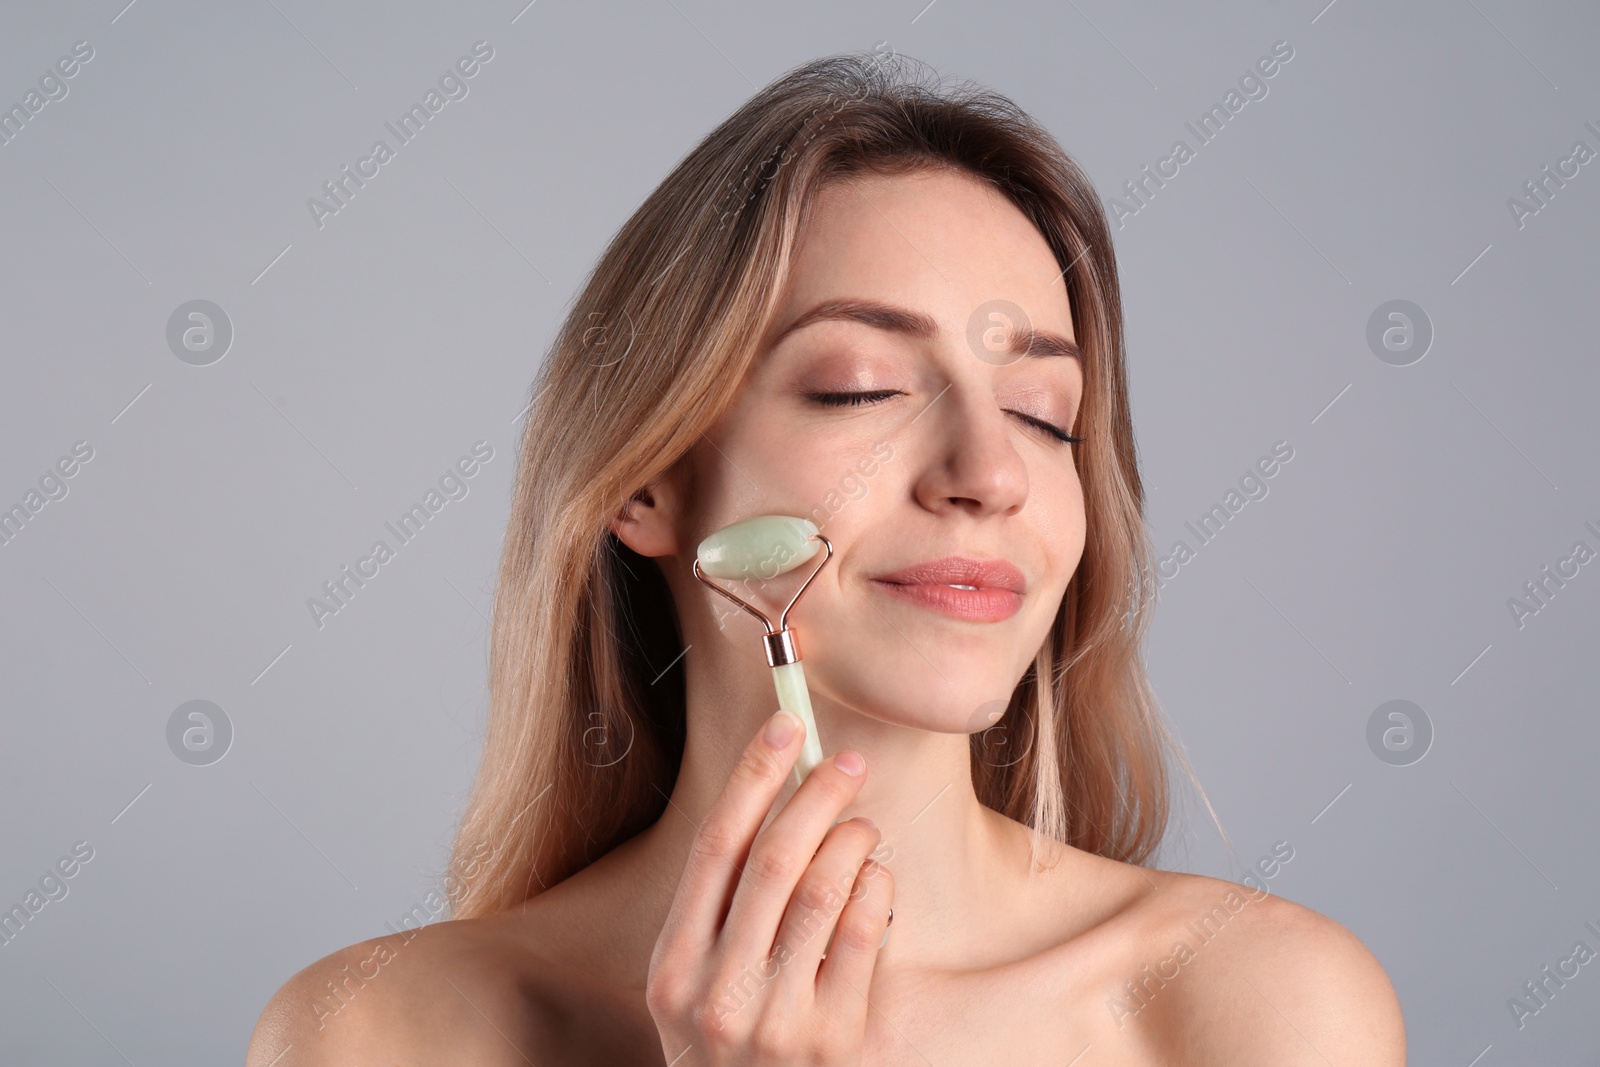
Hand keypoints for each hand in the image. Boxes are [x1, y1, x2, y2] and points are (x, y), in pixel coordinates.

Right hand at [646, 709, 894, 1064]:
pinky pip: (865, 934)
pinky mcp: (835, 1039)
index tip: (785, 726)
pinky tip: (876, 876)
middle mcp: (717, 993)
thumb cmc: (728, 1044)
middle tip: (845, 763)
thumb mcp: (695, 985)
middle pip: (773, 859)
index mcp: (673, 967)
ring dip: (851, 838)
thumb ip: (723, 908)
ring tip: (861, 826)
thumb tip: (778, 798)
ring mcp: (777, 1020)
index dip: (753, 776)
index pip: (716, 846)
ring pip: (824, 890)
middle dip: (815, 794)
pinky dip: (876, 888)